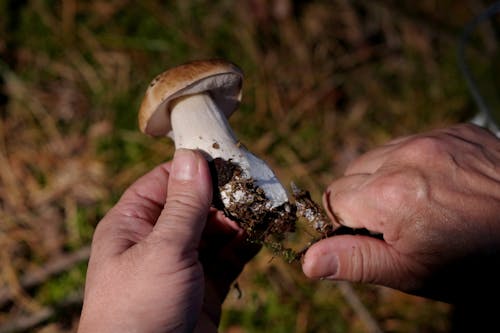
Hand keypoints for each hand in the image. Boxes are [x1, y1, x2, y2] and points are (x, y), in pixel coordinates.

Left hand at [78, 149, 258, 332]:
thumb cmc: (139, 308)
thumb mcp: (162, 250)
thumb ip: (184, 205)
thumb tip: (192, 156)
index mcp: (133, 224)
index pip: (166, 181)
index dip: (196, 168)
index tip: (230, 157)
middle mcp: (157, 240)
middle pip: (196, 205)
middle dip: (226, 196)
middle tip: (258, 186)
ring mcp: (183, 264)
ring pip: (216, 230)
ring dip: (240, 220)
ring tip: (267, 209)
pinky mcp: (204, 286)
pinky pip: (228, 257)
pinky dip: (245, 245)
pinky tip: (264, 233)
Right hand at [302, 124, 499, 301]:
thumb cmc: (479, 261)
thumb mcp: (413, 271)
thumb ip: (356, 261)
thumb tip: (308, 261)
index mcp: (389, 194)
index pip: (334, 200)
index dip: (349, 224)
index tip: (375, 238)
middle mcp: (406, 155)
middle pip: (353, 174)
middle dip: (364, 200)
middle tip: (400, 225)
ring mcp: (433, 138)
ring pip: (379, 156)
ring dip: (386, 178)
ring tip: (421, 204)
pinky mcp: (455, 130)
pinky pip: (411, 143)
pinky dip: (412, 163)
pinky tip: (438, 185)